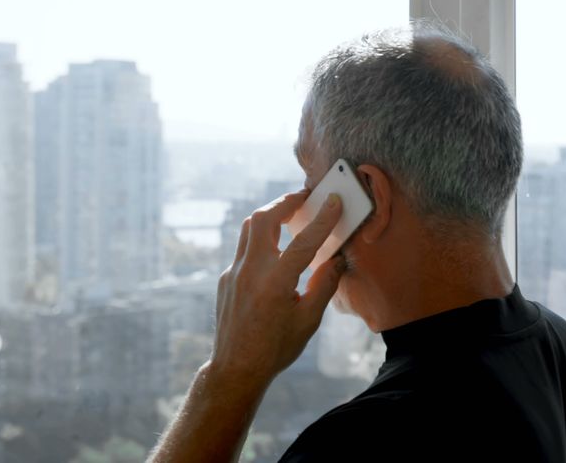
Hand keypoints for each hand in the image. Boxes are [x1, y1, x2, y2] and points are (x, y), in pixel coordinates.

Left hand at [210, 189, 343, 385]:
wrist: (237, 368)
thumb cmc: (276, 348)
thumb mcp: (309, 320)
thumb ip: (325, 284)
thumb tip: (339, 259)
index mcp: (275, 283)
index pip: (303, 241)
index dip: (322, 219)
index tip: (334, 202)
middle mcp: (250, 272)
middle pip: (264, 220)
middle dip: (285, 202)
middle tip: (305, 196)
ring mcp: (234, 273)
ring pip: (249, 229)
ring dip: (270, 215)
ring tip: (289, 212)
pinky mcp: (226, 278)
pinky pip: (244, 248)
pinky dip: (262, 238)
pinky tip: (276, 247)